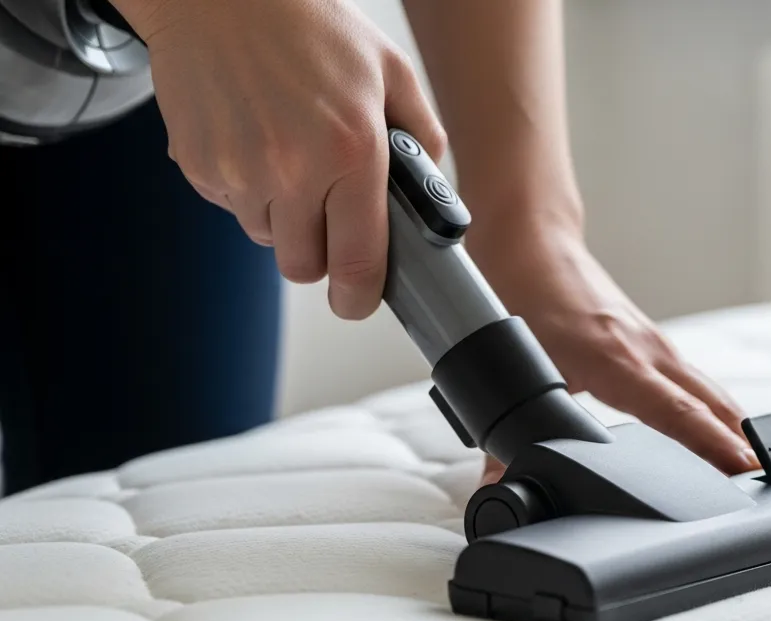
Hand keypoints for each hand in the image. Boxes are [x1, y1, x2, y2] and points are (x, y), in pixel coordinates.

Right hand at [114, 0, 446, 318]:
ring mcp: (238, 171)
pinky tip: (254, 141)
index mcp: (351, 151)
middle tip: (328, 217)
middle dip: (320, 253)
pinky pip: (231, 207)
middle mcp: (292, 169)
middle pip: (304, 266)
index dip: (360, 295)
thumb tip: (430, 194)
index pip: (358, 260)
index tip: (359, 301)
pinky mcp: (197, 166)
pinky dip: (246, 190)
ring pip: (267, 238)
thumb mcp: (390, 71)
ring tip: (289, 157)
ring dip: (282, 217)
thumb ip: (421, 136)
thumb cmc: (309, 26)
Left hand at [470, 221, 760, 484]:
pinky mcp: (652, 345)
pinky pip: (698, 383)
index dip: (711, 444)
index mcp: (616, 359)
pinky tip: (725, 433)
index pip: (677, 411)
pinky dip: (718, 411)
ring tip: (761, 471)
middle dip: (744, 446)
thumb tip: (498, 487)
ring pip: (711, 393)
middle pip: (713, 405)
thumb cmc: (520, 295)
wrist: (530, 241)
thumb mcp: (508, 369)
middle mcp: (647, 351)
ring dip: (736, 429)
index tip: (743, 468)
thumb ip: (505, 437)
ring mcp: (655, 346)